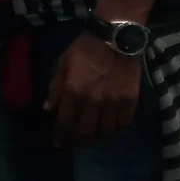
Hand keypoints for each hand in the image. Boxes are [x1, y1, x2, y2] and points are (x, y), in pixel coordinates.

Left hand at [45, 32, 140, 146]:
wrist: (115, 38)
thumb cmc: (84, 48)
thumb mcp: (63, 64)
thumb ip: (56, 88)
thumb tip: (49, 109)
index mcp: (74, 91)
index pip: (65, 122)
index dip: (60, 135)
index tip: (57, 142)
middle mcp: (94, 102)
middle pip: (85, 132)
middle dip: (77, 140)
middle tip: (73, 142)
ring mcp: (114, 103)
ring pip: (105, 131)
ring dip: (96, 137)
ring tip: (90, 136)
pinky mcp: (131, 101)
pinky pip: (123, 123)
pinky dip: (116, 128)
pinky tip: (110, 127)